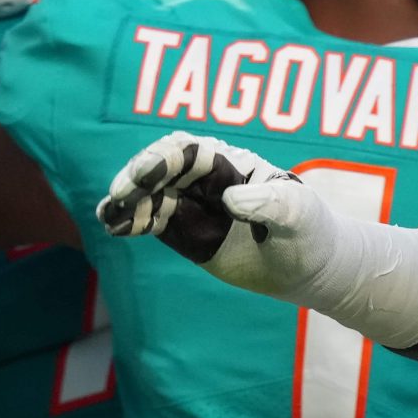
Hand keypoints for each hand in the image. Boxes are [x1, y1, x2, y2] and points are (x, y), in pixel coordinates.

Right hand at [98, 131, 337, 294]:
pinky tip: (113, 226)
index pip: (188, 152)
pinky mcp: (184, 231)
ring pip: (150, 193)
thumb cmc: (309, 230)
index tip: (146, 174)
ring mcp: (192, 204)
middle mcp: (206, 178)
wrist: (309, 266)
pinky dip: (130, 220)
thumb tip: (231, 197)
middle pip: (161, 166)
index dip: (164, 159)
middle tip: (121, 194)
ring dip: (127, 200)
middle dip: (138, 176)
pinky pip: (150, 220)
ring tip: (107, 215)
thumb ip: (269, 201)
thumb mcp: (297, 213)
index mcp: (230, 162)